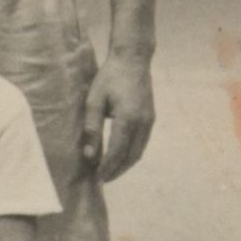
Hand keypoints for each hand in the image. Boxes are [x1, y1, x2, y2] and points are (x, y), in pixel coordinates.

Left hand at [80, 51, 154, 182]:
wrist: (132, 60)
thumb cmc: (109, 78)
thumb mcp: (94, 100)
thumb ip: (92, 128)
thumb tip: (90, 155)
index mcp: (128, 119)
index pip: (117, 152)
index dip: (107, 168)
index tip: (97, 178)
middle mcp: (142, 123)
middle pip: (131, 157)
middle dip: (117, 171)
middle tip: (102, 179)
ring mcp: (149, 121)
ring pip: (139, 152)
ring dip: (125, 165)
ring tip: (110, 172)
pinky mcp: (151, 119)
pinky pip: (142, 143)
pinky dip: (131, 154)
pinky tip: (120, 157)